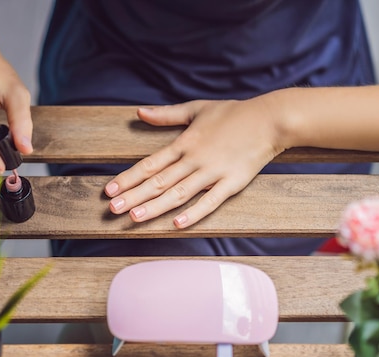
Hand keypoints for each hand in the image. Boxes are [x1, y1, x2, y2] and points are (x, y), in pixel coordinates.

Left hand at [104, 97, 283, 227]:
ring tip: (134, 218)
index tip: (109, 190)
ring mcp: (213, 172)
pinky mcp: (232, 183)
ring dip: (156, 207)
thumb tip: (139, 113)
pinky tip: (177, 224)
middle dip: (134, 196)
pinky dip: (194, 213)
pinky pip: (210, 201)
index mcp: (184, 142)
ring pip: (179, 193)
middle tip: (113, 210)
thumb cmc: (233, 114)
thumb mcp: (196, 109)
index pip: (150, 163)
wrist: (269, 120)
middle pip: (159, 181)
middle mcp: (195, 159)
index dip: (128, 178)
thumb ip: (166, 115)